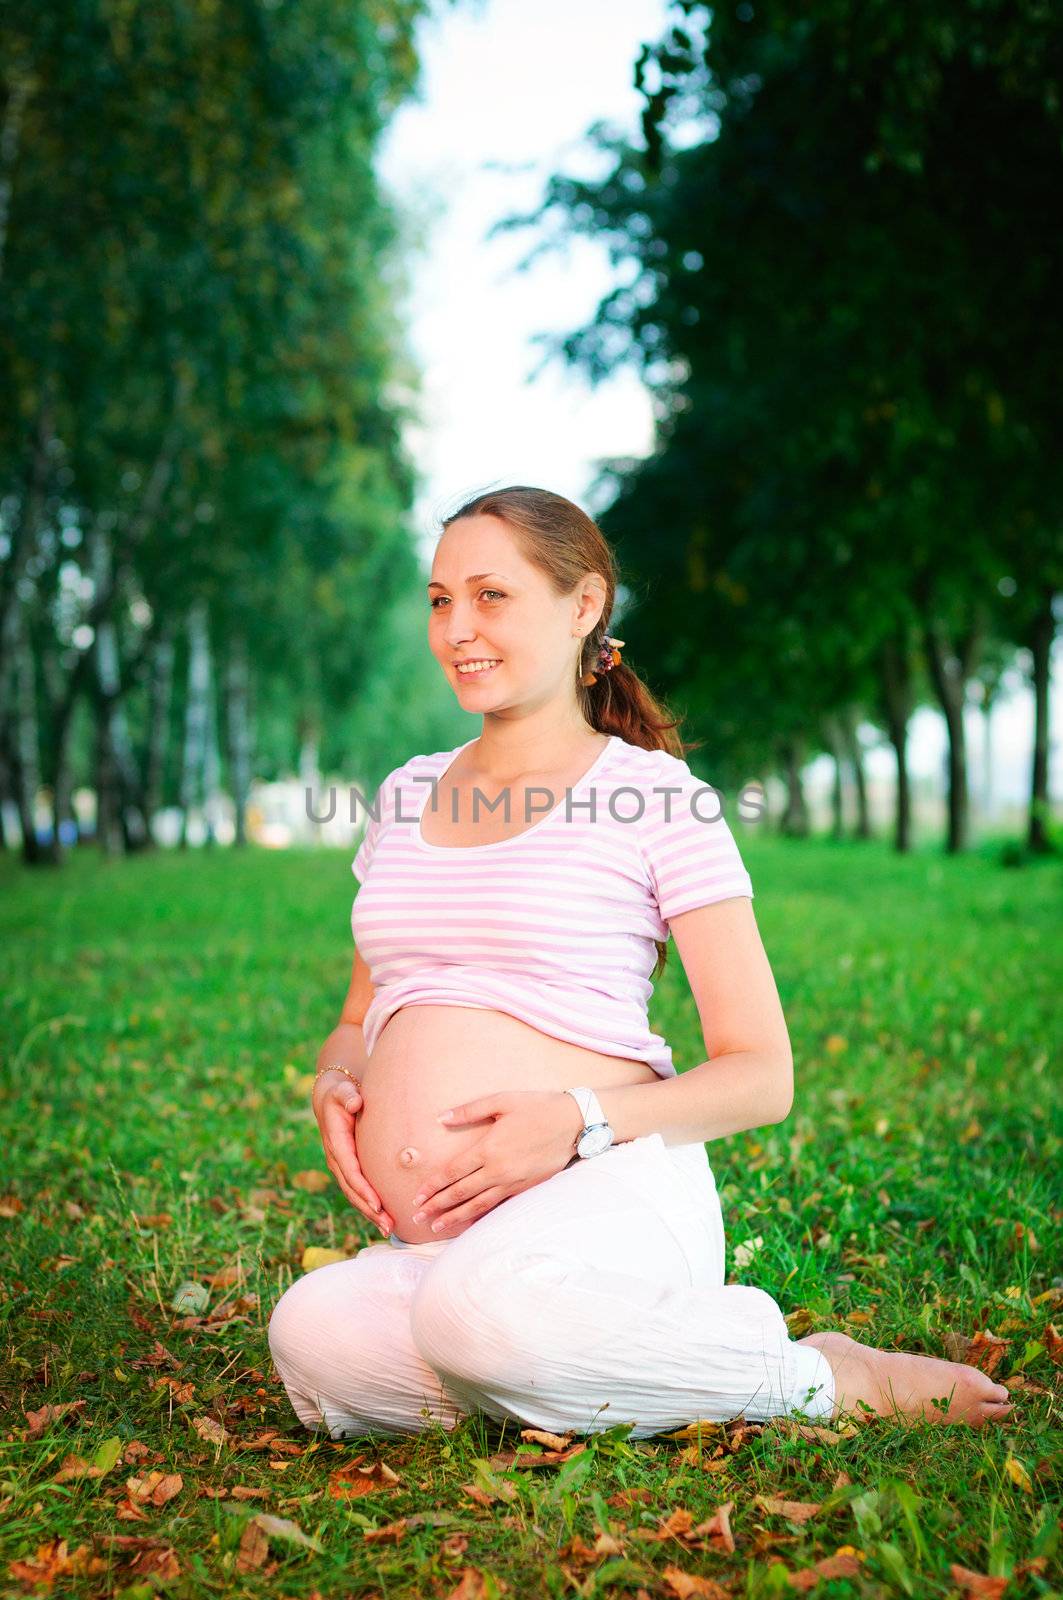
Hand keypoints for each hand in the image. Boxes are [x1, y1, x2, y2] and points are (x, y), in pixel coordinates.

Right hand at [312, 1072, 393, 1236]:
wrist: (330, 1097)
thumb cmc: (340, 1093)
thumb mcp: (342, 1090)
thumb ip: (348, 1095)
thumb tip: (356, 1101)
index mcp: (337, 1143)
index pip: (351, 1171)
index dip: (363, 1189)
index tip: (378, 1204)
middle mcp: (337, 1159)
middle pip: (352, 1190)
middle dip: (369, 1209)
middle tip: (388, 1225)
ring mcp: (341, 1166)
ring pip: (354, 1195)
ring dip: (370, 1213)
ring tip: (388, 1229)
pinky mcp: (348, 1168)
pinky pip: (358, 1191)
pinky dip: (369, 1206)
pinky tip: (384, 1219)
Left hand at [409, 1090, 583, 1236]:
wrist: (574, 1123)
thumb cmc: (536, 1107)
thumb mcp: (501, 1100)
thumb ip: (469, 1111)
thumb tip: (440, 1118)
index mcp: (488, 1148)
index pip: (452, 1172)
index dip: (433, 1186)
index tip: (416, 1196)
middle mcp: (498, 1170)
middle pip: (460, 1193)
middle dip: (436, 1206)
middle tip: (417, 1217)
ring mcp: (513, 1182)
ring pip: (477, 1205)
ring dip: (454, 1216)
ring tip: (436, 1226)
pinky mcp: (526, 1188)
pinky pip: (498, 1206)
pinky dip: (480, 1216)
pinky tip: (469, 1223)